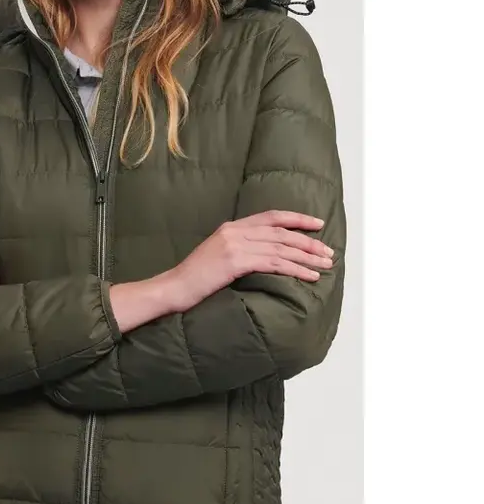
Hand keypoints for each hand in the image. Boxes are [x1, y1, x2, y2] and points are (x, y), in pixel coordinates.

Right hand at [163, 210, 332, 312]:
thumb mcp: (217, 254)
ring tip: (325, 265)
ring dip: (307, 257)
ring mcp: (234, 245)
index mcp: (231, 227)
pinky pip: (274, 263)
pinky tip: (309, 276)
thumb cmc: (196, 277)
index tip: (318, 224)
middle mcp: (234, 231)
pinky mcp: (236, 261)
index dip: (297, 219)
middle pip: (280, 232)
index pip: (270, 217)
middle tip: (328, 252)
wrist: (175, 287)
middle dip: (308, 242)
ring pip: (281, 248)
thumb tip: (265, 254)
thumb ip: (239, 248)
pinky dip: (295, 269)